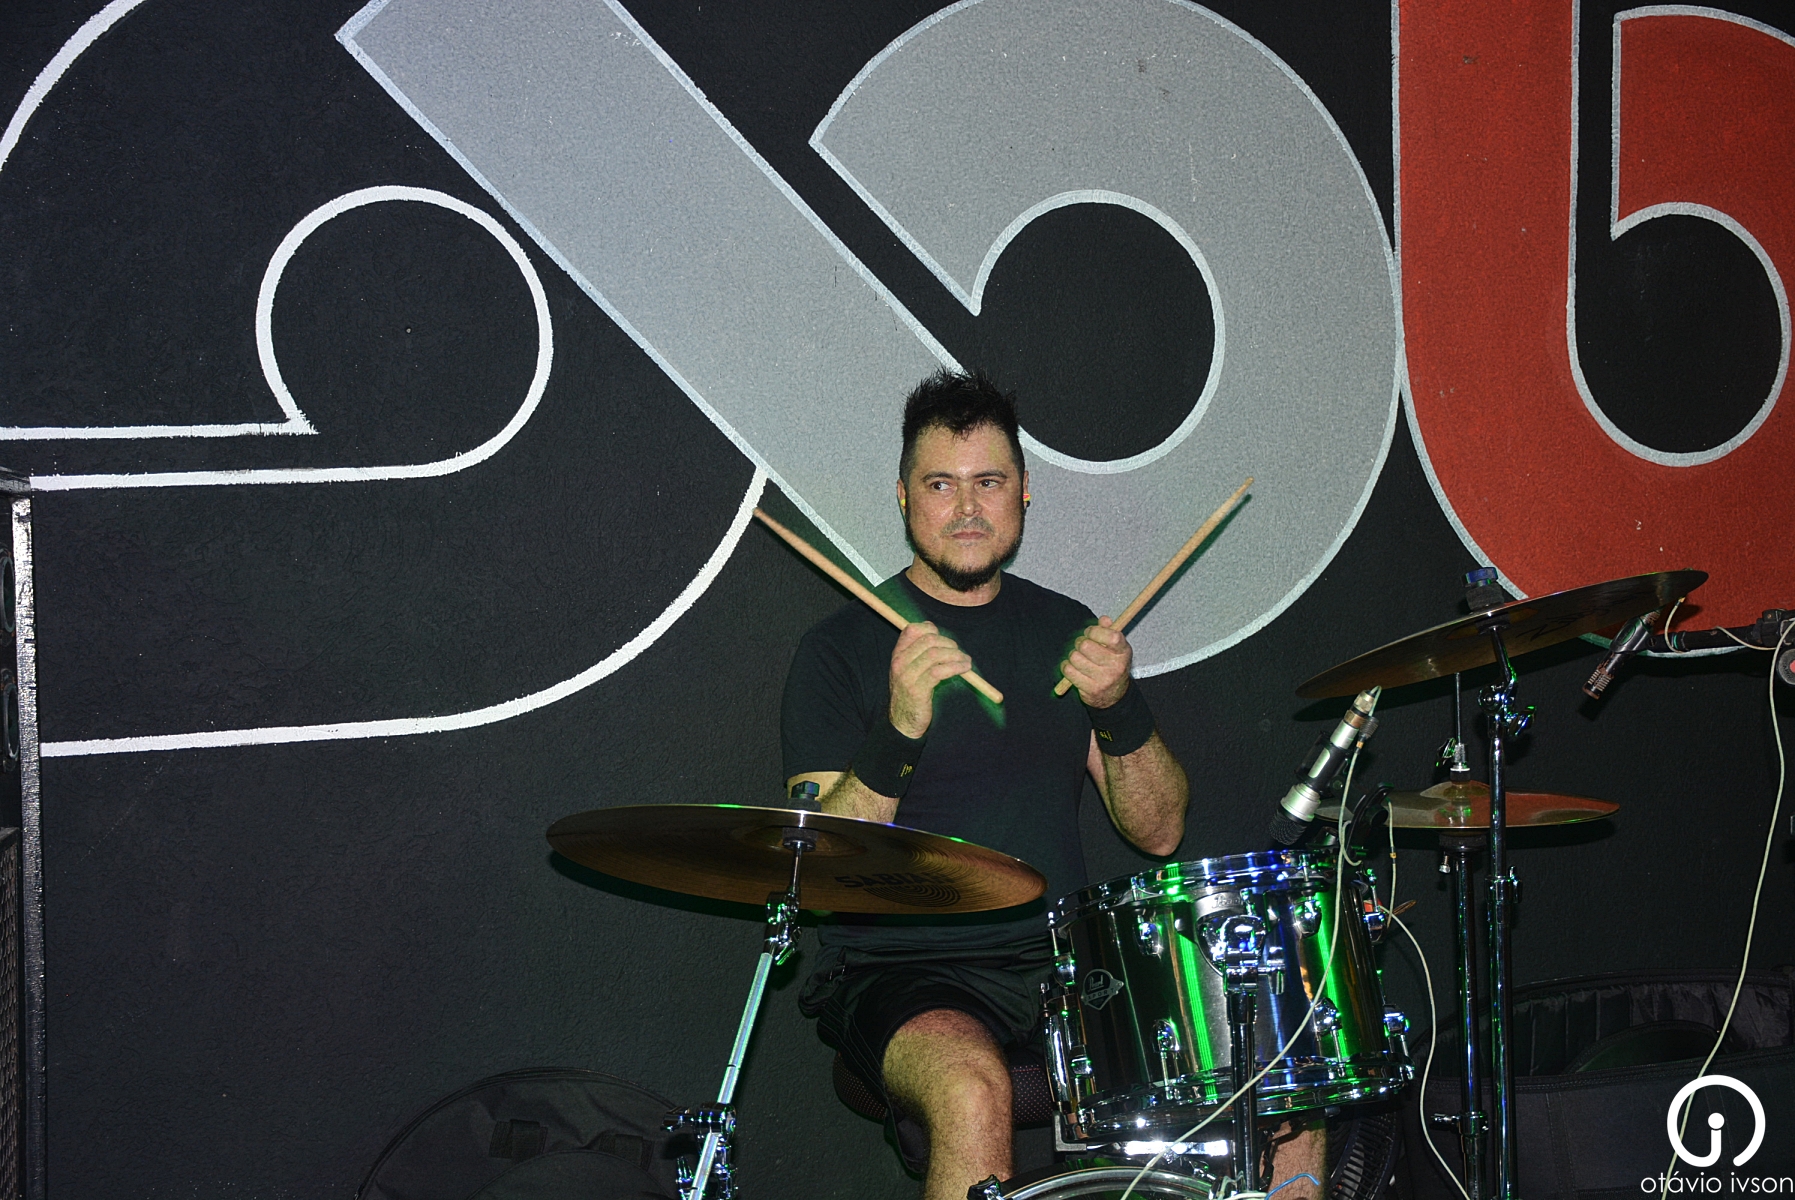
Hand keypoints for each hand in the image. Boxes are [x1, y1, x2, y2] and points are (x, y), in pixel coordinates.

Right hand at [888, 621, 971, 737]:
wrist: (903, 722)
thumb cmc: (911, 693)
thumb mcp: (910, 669)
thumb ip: (918, 651)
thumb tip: (932, 627)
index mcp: (897, 655)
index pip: (912, 630)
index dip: (931, 629)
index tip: (944, 639)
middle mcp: (899, 663)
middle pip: (928, 640)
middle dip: (949, 644)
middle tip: (960, 653)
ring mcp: (907, 677)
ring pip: (935, 654)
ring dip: (955, 655)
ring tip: (966, 661)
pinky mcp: (917, 690)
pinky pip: (940, 672)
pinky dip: (955, 667)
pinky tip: (964, 669)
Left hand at [1062, 616, 1132, 708]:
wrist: (1113, 696)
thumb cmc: (1111, 665)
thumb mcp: (1115, 648)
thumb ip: (1109, 631)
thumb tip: (1104, 619)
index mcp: (1123, 652)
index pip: (1112, 636)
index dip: (1095, 631)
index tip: (1089, 632)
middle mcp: (1116, 666)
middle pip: (1085, 645)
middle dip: (1080, 643)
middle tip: (1082, 646)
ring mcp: (1104, 679)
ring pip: (1075, 657)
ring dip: (1073, 656)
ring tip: (1079, 659)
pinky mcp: (1091, 689)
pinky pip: (1069, 671)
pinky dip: (1066, 667)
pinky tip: (1073, 668)